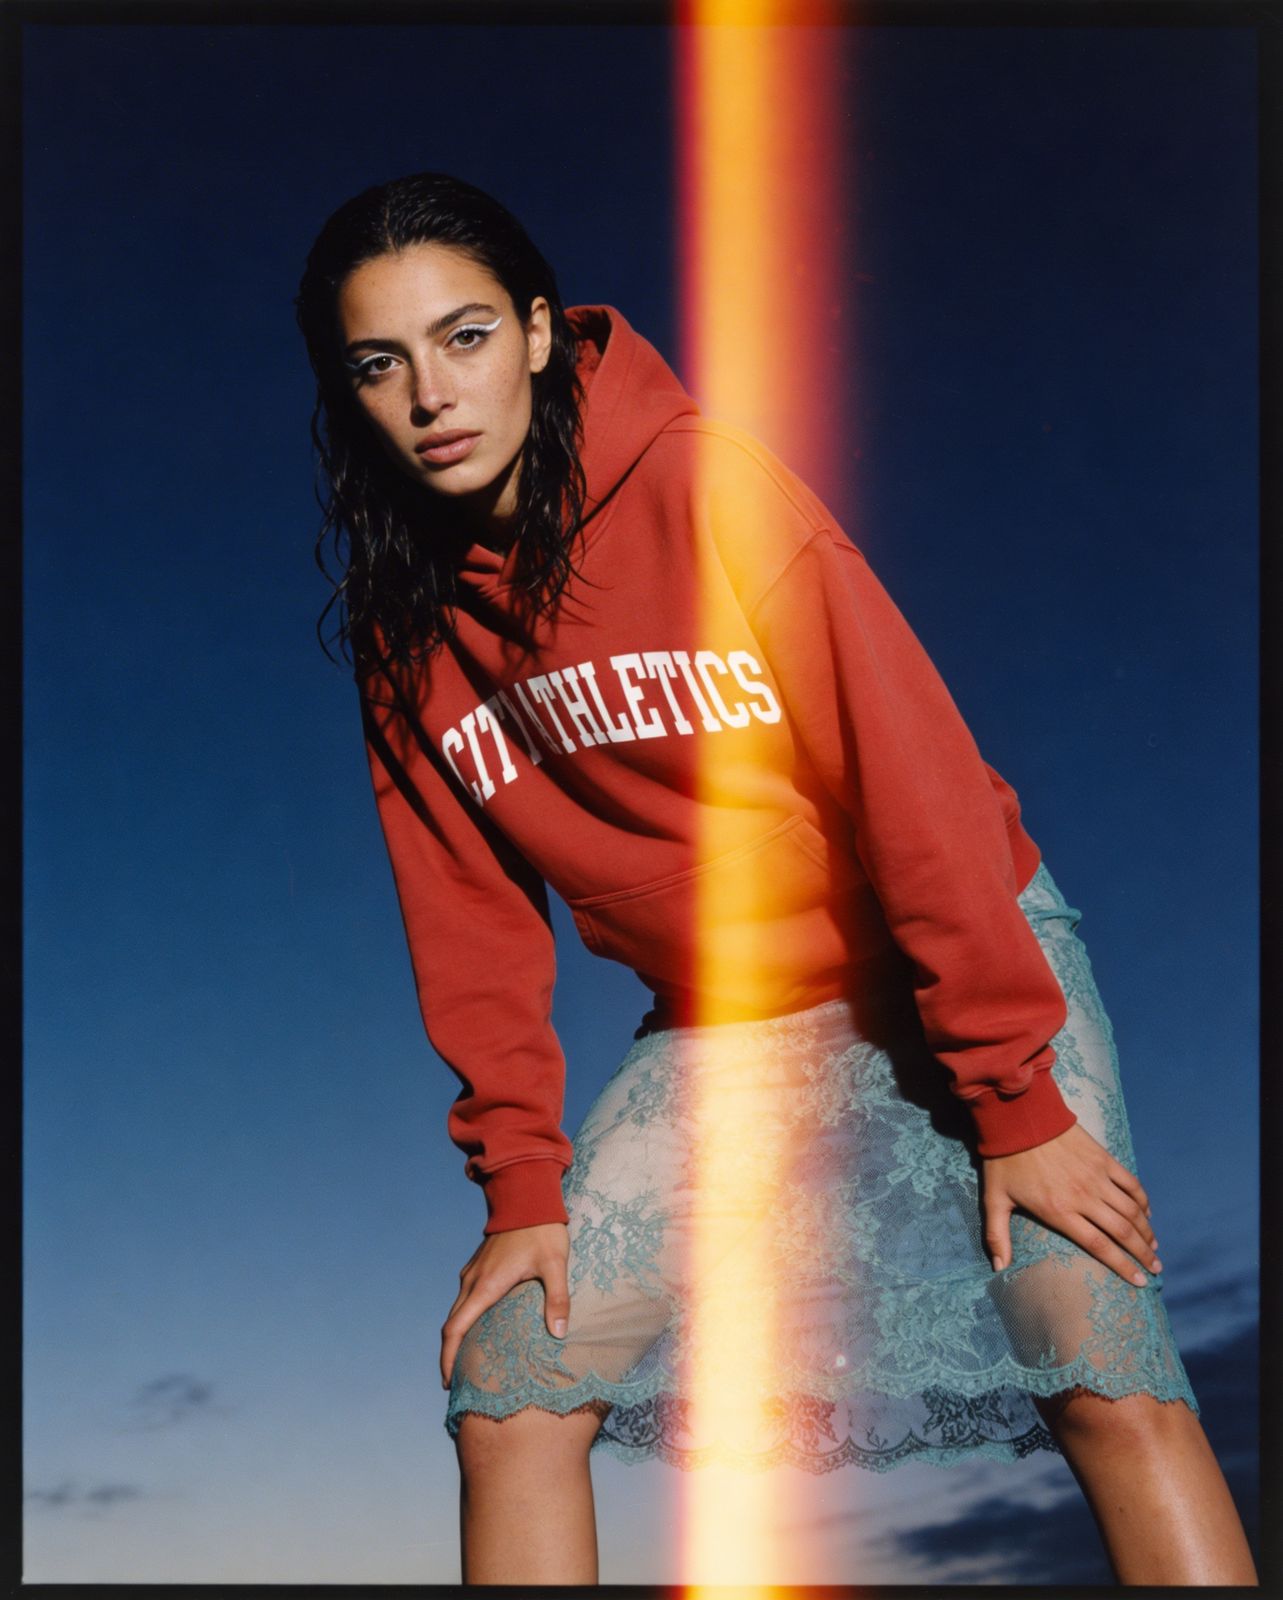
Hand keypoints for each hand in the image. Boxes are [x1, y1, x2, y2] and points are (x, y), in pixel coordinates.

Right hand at [440, 1221, 570, 1389]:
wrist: (526, 1195)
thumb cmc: (542, 1230)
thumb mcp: (555, 1264)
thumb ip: (557, 1299)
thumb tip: (558, 1334)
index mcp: (486, 1286)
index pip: (455, 1329)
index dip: (448, 1358)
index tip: (448, 1382)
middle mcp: (472, 1281)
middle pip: (451, 1325)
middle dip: (450, 1356)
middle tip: (458, 1384)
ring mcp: (473, 1272)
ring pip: (457, 1311)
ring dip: (457, 1337)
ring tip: (467, 1363)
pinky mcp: (478, 1266)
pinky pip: (465, 1298)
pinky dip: (465, 1319)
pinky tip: (479, 1329)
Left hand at [980, 1122, 1161, 1285]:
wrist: (1018, 1116)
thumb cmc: (1004, 1160)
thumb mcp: (994, 1199)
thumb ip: (997, 1236)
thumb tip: (998, 1268)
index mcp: (1060, 1211)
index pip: (1100, 1246)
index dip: (1122, 1266)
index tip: (1139, 1281)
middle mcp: (1084, 1197)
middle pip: (1123, 1232)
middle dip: (1143, 1254)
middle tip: (1155, 1268)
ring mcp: (1096, 1176)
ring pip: (1132, 1210)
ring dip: (1147, 1231)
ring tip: (1154, 1247)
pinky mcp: (1103, 1158)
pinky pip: (1131, 1183)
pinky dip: (1143, 1200)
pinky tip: (1147, 1214)